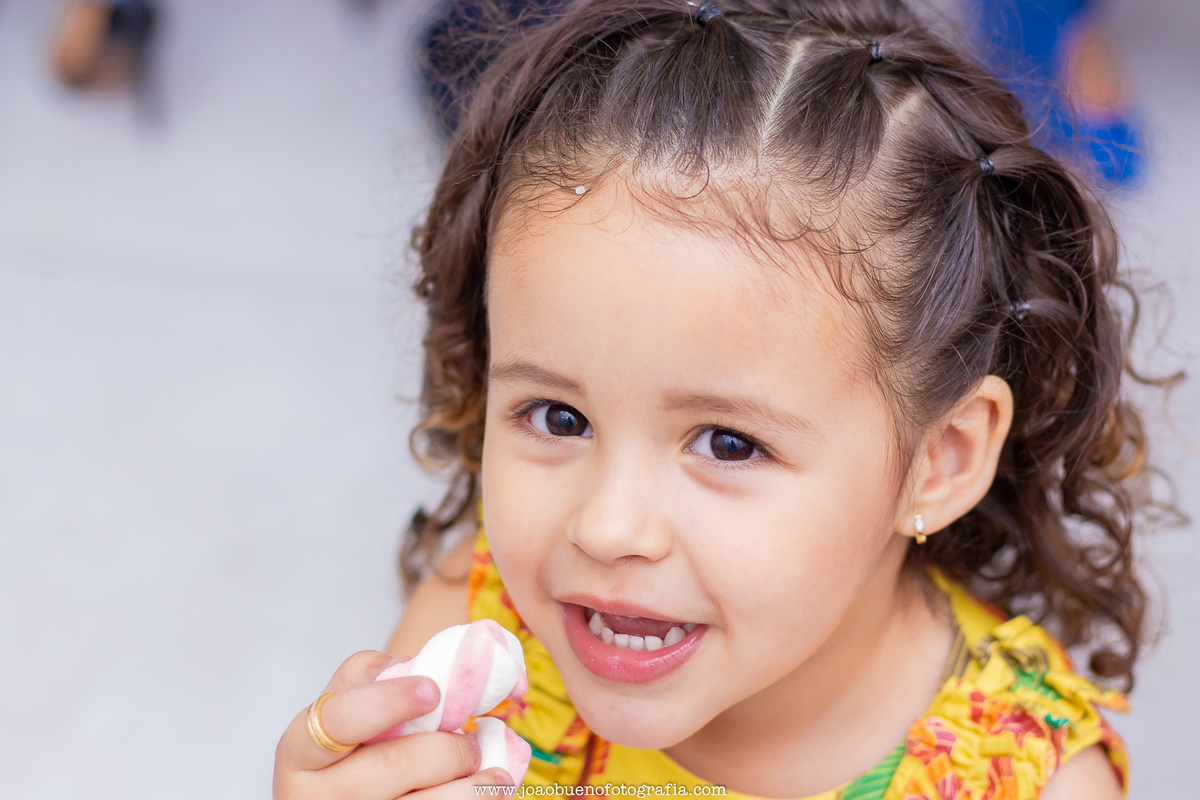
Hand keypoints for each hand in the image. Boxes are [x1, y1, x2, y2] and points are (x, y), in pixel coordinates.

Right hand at [274, 650, 515, 799]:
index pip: (339, 719)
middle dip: (446, 750)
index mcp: (299, 752)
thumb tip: (418, 664)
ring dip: (470, 787)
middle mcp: (312, 797)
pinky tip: (490, 795)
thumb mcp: (345, 713)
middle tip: (473, 742)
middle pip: (392, 767)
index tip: (433, 689)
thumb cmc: (351, 751)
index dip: (388, 702)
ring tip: (494, 774)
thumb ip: (370, 680)